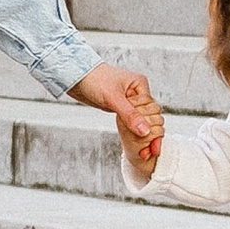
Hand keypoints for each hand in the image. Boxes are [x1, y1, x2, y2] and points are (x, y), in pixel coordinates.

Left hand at [75, 61, 162, 175]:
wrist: (77, 78)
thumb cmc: (94, 80)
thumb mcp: (113, 98)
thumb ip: (130, 115)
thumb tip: (145, 130)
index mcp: (140, 84)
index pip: (152, 109)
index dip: (150, 126)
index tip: (148, 141)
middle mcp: (137, 92)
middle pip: (150, 116)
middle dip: (148, 133)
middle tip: (148, 150)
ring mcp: (129, 100)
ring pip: (141, 120)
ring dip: (141, 134)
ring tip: (144, 150)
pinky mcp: (121, 107)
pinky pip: (132, 121)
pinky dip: (133, 131)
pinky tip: (135, 141)